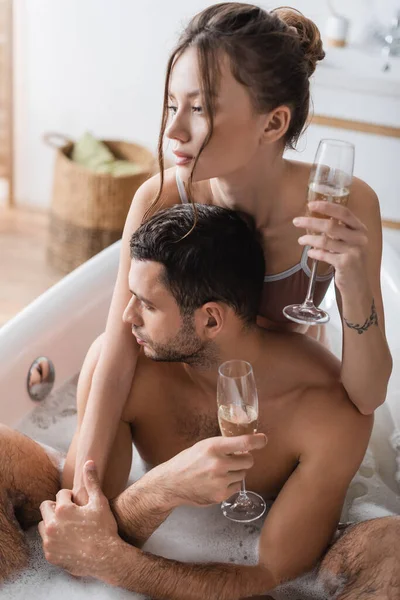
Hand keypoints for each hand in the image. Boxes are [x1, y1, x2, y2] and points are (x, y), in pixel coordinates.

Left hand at [39, 461, 119, 578]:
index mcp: (62, 509)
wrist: (106, 557)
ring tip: (69, 526)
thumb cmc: (104, 528)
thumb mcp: (99, 502)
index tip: (80, 505)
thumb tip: (89, 462)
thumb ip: (91, 481)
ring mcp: (49, 541)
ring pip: (43, 525)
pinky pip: (47, 542)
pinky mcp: (50, 555)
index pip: (61, 494)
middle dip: (57, 507)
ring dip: (53, 522)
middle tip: (72, 514)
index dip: (72, 497)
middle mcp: (52, 524)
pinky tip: (69, 540)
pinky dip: (54, 539)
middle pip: (45, 507)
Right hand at [153, 433, 266, 506]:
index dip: (257, 441)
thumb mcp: (203, 446)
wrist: (171, 483)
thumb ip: (223, 446)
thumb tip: (246, 445)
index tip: (263, 439)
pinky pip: (237, 487)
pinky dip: (230, 484)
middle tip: (234, 460)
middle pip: (249, 461)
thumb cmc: (187, 461)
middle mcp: (218, 464)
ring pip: (243, 474)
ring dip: (236, 472)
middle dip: (244, 459)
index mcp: (214, 447)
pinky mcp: (221, 495)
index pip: (244, 442)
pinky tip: (216, 482)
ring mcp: (220, 481)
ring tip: (219, 472)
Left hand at [293, 200, 369, 296]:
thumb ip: (338, 231)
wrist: (358, 285)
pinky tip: (310, 253)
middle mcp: (360, 238)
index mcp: (360, 229)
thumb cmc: (350, 260)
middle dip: (311, 222)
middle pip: (331, 225)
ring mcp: (354, 251)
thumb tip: (315, 219)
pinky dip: (315, 253)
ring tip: (301, 240)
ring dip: (309, 239)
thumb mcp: (348, 242)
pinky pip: (325, 255)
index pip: (344, 212)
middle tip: (296, 221)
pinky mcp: (346, 264)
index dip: (327, 207)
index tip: (310, 205)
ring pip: (325, 241)